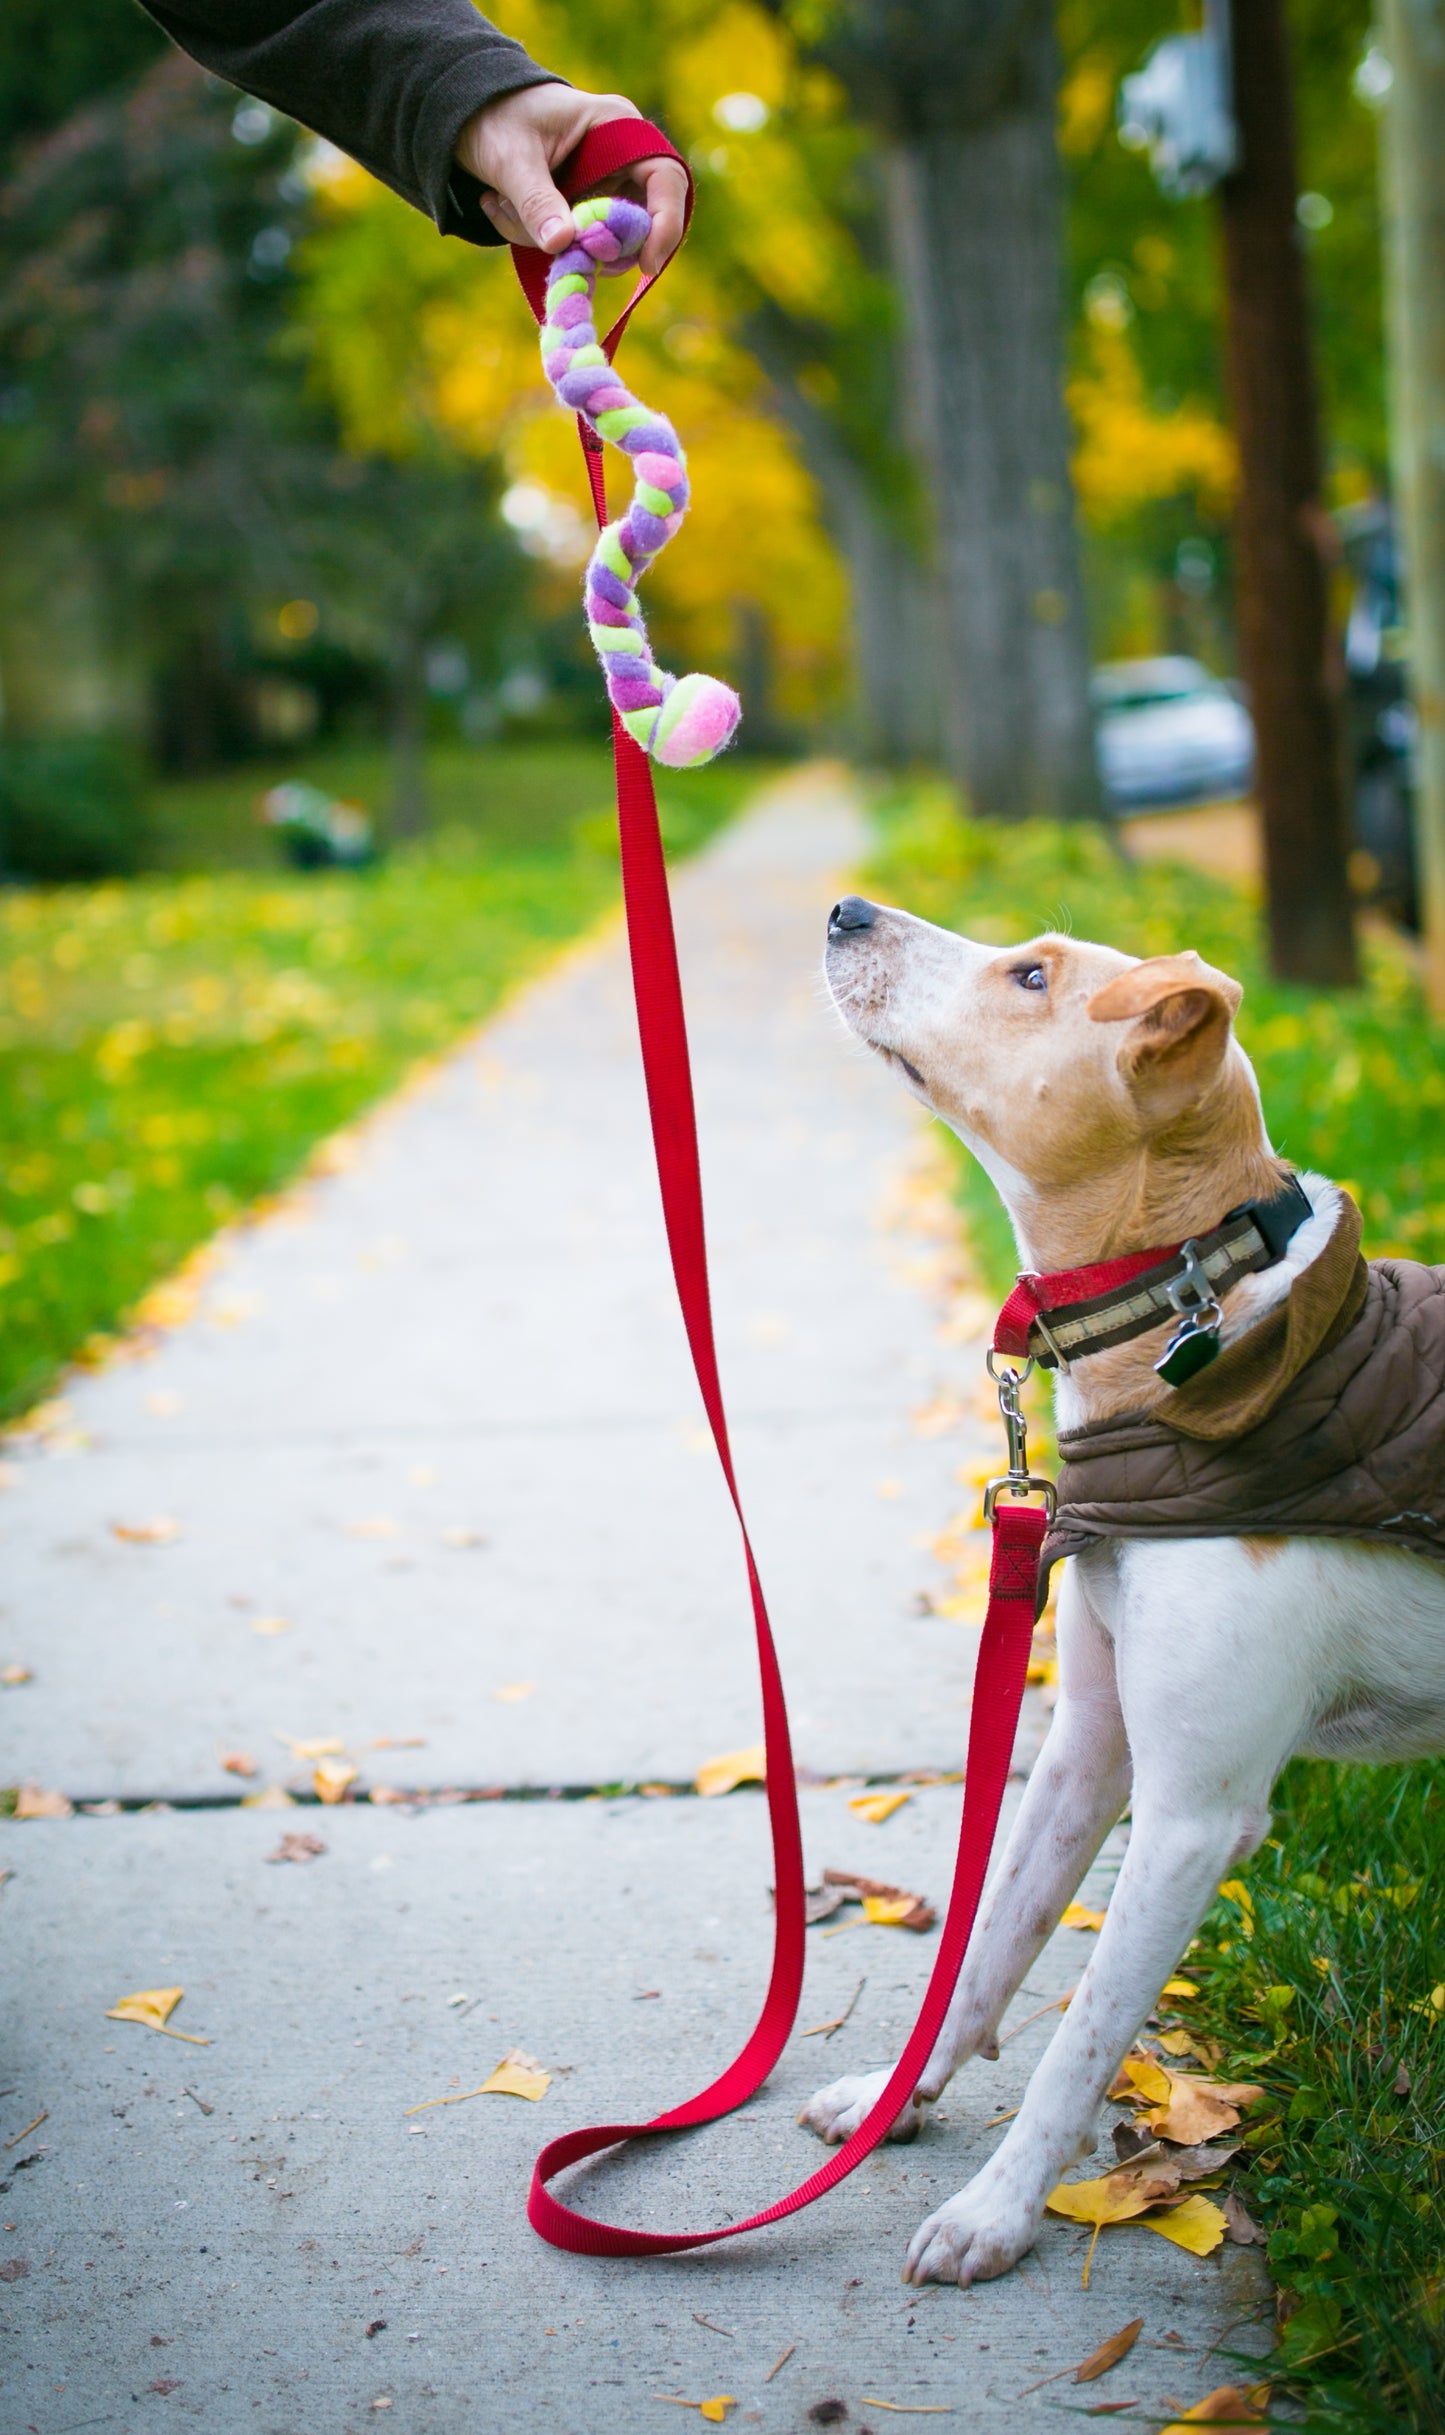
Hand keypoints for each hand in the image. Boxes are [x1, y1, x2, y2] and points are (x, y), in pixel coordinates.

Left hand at [455, 84, 686, 276]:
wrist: (469, 115)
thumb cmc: (495, 117)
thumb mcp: (511, 158)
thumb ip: (536, 201)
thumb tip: (562, 243)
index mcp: (617, 127)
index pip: (665, 178)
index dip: (665, 224)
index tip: (647, 264)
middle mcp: (621, 157)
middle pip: (641, 221)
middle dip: (599, 245)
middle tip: (563, 254)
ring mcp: (604, 185)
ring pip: (602, 240)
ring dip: (552, 242)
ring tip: (503, 206)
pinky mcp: (584, 208)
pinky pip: (576, 244)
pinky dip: (540, 241)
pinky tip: (503, 210)